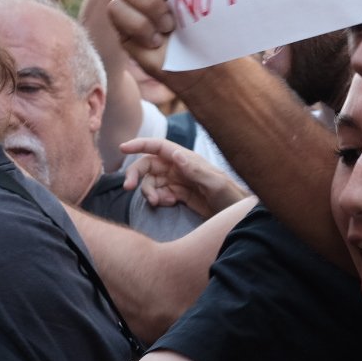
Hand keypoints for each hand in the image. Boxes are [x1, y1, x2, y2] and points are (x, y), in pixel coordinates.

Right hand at [120, 137, 249, 216]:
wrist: (238, 216)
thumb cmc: (231, 196)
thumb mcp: (215, 183)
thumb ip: (196, 170)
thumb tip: (175, 155)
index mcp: (186, 159)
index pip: (158, 147)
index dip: (140, 144)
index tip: (122, 148)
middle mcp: (179, 167)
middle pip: (148, 165)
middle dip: (136, 175)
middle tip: (129, 188)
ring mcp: (178, 181)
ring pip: (152, 182)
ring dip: (148, 192)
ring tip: (158, 202)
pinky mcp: (179, 195)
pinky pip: (160, 194)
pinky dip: (158, 199)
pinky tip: (168, 204)